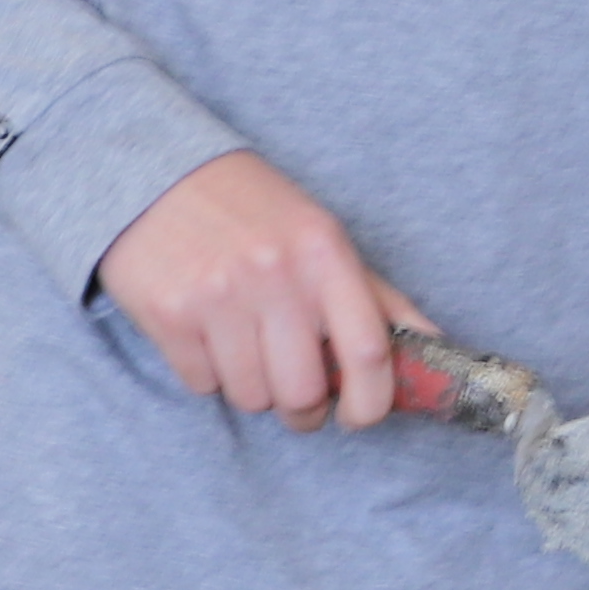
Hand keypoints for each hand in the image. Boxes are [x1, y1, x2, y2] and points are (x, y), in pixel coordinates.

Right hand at [96, 150, 420, 432]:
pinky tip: (208, 337)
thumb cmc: (250, 210)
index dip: (373, 402)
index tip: (362, 416)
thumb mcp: (319, 234)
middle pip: (305, 391)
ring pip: (252, 397)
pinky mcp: (169, 315)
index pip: (369, 351)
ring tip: (246, 352)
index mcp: (323, 252)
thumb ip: (374, 295)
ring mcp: (218, 296)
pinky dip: (210, 376)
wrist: (154, 173)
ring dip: (254, 391)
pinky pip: (204, 385)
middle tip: (298, 397)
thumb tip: (434, 346)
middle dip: (305, 410)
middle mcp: (274, 274)